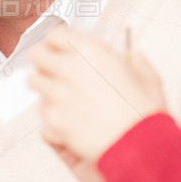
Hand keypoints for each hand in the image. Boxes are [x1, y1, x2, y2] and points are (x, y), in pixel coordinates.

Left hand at [27, 26, 167, 181]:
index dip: (57, 42)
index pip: (54, 35)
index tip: (60, 49)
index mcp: (89, 52)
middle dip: (43, 60)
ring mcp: (57, 94)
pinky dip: (52, 113)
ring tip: (62, 94)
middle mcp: (68, 69)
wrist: (139, 146)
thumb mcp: (146, 77)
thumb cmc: (143, 113)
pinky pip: (42, 110)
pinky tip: (68, 116)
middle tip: (54, 68)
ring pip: (34, 82)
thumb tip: (132, 57)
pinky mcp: (53, 118)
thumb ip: (134, 61)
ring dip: (45, 85)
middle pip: (36, 55)